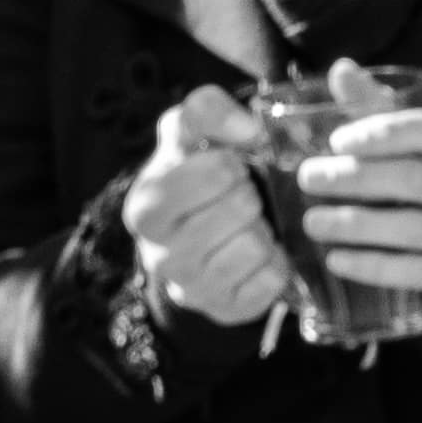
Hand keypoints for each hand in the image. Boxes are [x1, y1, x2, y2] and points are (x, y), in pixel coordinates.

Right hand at [123, 89, 299, 329]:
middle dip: (249, 195)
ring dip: (263, 229)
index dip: (231, 163)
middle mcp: (159, 256)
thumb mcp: (187, 132)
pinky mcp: (225, 312)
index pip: (216, 172)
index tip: (224, 169)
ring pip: (257, 246)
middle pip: (241, 208)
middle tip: (239, 198)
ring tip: (246, 226)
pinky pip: (272, 280)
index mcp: (146, 207)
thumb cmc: (191, 175)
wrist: (186, 240)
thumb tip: (250, 129)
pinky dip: (275, 263)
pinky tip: (257, 254)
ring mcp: (191, 290)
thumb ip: (207, 110)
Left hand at [285, 69, 421, 322]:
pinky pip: (417, 272)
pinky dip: (373, 266)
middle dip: (357, 178)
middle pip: (418, 180)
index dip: (383, 132)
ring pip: (415, 228)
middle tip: (309, 178)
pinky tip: (336, 260)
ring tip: (312, 222)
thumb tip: (341, 69)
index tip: (336, 141)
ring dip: (357, 225)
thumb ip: (382, 109)